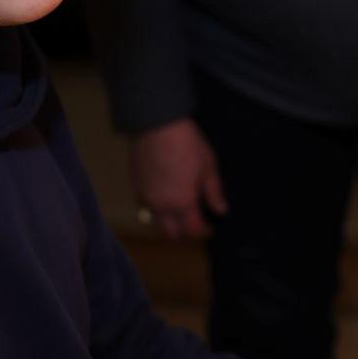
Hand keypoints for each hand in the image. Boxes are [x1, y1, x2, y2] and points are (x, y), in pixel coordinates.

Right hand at [128, 119, 228, 238]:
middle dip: (185, 233)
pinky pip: (146, 207)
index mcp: (182, 202)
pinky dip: (157, 208)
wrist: (157, 125)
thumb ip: (214, 192)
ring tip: (182, 209)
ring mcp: (145, 197)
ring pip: (157, 221)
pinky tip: (166, 195)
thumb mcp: (208, 167)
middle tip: (195, 223)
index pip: (193, 230)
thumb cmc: (185, 143)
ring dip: (169, 221)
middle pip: (172, 233)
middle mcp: (161, 205)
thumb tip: (221, 209)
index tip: (210, 227)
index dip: (204, 232)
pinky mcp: (136, 187)